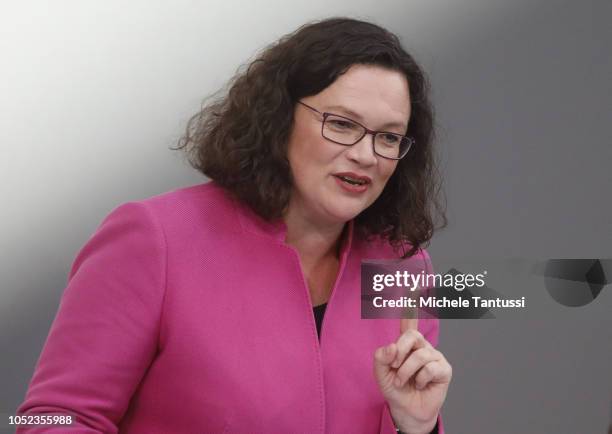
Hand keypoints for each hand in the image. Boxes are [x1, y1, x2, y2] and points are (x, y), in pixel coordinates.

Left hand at [373, 316, 451, 433]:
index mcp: (405, 344)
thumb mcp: (380, 373)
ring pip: (420, 355)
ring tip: (402, 382)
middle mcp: (421, 346)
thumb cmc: (395, 388)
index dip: (411, 305)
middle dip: (400, 352)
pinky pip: (430, 368)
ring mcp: (434, 356)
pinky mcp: (444, 369)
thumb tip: (392, 347)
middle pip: (412, 335)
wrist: (405, 410)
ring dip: (406, 372)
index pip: (409, 322)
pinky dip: (420, 380)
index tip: (414, 287)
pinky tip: (420, 385)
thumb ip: (381, 357)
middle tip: (395, 367)